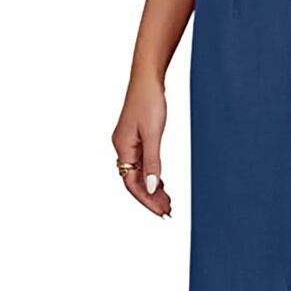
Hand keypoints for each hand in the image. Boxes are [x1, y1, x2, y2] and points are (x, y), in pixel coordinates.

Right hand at [112, 77, 170, 216]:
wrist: (148, 78)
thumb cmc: (150, 102)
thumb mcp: (153, 134)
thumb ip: (153, 162)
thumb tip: (152, 188)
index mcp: (123, 148)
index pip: (131, 183)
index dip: (146, 200)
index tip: (161, 212)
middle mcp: (122, 148)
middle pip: (134, 181)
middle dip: (151, 198)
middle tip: (168, 211)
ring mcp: (129, 144)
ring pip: (139, 174)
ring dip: (152, 189)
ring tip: (167, 202)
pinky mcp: (136, 139)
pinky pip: (142, 165)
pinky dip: (152, 176)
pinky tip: (162, 184)